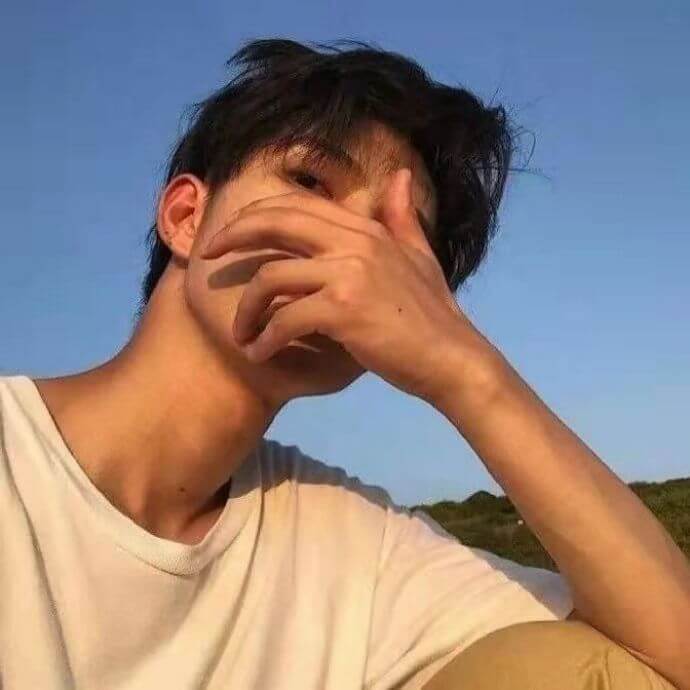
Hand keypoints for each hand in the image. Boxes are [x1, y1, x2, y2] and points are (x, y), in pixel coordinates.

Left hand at [200, 169, 487, 403]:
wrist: (452, 358)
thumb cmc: (433, 314)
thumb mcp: (420, 256)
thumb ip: (403, 218)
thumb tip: (402, 177)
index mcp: (365, 228)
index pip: (295, 205)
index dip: (254, 215)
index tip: (228, 236)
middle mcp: (354, 241)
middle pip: (275, 222)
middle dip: (233, 237)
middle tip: (207, 260)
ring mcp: (348, 273)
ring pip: (271, 278)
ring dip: (246, 309)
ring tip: (241, 334)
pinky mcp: (343, 309)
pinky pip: (285, 319)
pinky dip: (266, 339)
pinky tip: (261, 354)